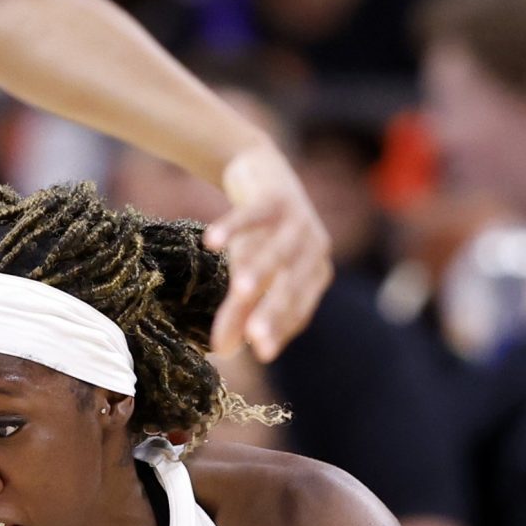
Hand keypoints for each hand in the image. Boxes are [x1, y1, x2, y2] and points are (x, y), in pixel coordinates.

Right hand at [207, 141, 331, 361]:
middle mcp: (313, 250)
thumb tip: (223, 354)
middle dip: (273, 311)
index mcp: (314, 275)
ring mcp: (298, 221)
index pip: (299, 310)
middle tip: (256, 338)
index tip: (261, 354)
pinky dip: (232, 226)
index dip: (282, 330)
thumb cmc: (260, 235)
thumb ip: (240, 311)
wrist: (262, 170)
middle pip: (290, 285)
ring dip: (258, 269)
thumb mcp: (250, 273)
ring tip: (239, 292)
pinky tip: (211, 242)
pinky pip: (252, 214)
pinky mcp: (275, 196)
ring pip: (277, 251)